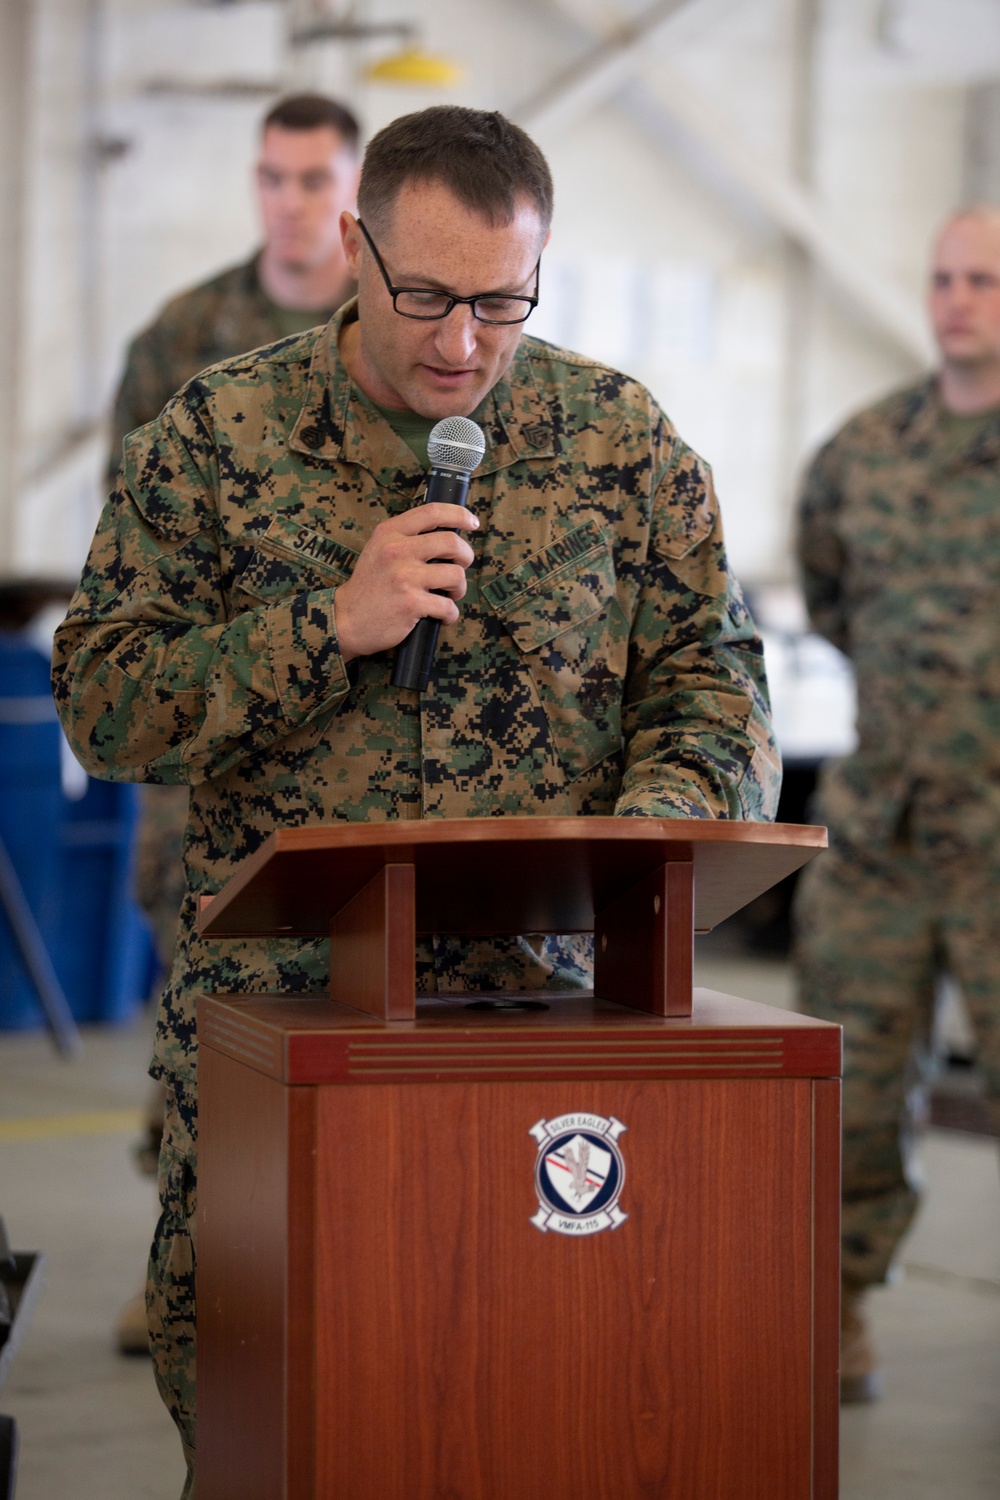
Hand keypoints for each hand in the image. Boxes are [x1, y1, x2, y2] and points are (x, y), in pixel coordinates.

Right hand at [333, 503, 478, 662]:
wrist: (346, 620)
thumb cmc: (369, 585)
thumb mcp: (379, 548)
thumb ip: (406, 537)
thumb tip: (447, 533)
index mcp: (390, 533)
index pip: (433, 512)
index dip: (459, 514)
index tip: (472, 523)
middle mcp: (397, 551)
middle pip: (452, 542)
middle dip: (466, 556)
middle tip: (461, 567)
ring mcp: (405, 577)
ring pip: (455, 575)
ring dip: (460, 588)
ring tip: (449, 595)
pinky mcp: (411, 603)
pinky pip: (448, 606)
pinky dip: (450, 614)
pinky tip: (442, 616)